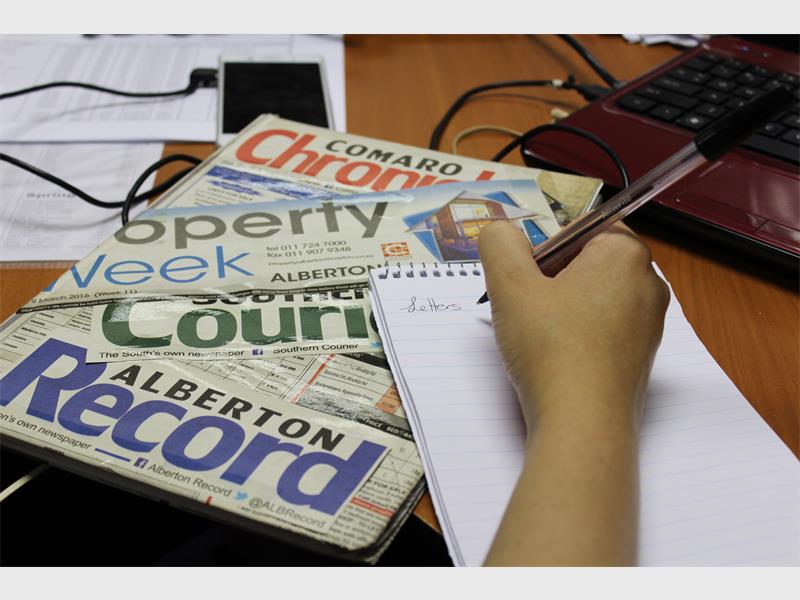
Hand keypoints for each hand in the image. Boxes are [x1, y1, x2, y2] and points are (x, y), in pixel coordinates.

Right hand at [478, 220, 668, 432]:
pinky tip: (556, 358)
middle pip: (587, 263)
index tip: (528, 281)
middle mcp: (648, 283)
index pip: (580, 229)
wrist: (582, 425)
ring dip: (560, 309)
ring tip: (539, 337)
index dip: (545, 251)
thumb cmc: (551, 348)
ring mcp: (649, 324)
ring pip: (592, 298)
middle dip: (552, 280)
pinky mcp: (641, 357)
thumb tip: (501, 232)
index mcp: (626, 253)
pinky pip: (603, 330)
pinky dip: (577, 336)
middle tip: (527, 309)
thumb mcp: (510, 284)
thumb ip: (500, 244)